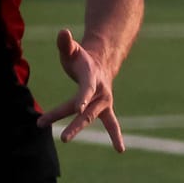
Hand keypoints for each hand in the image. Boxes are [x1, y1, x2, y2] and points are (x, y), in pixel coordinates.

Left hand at [38, 27, 123, 150]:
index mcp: (91, 78)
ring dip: (79, 129)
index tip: (77, 109)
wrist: (100, 61)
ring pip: (91, 118)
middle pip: (85, 111)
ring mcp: (103, 102)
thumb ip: (66, 43)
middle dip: (75, 124)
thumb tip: (62, 32)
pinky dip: (116, 136)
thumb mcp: (73, 49)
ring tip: (67, 141)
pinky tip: (120, 149)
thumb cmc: (81, 57)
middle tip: (63, 138)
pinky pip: (112, 124)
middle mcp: (100, 92)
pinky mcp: (104, 109)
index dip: (82, 99)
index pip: (86, 90)